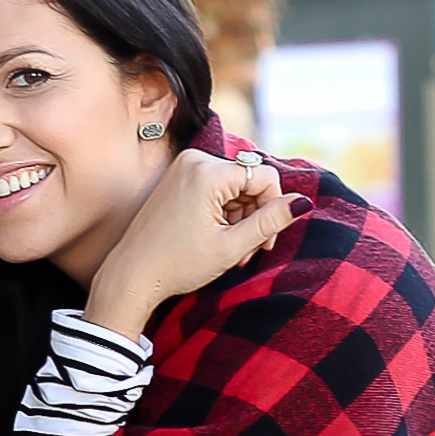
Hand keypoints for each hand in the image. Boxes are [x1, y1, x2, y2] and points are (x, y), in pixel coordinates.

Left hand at [83, 150, 305, 335]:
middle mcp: (195, 159)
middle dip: (255, 216)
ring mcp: (184, 166)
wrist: (132, 275)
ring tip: (230, 250)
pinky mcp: (178, 177)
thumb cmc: (177, 265)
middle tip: (247, 252)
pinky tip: (216, 237)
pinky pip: (216, 187)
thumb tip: (302, 202)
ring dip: (240, 216)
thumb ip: (270, 222)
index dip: (273, 209)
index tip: (264, 242)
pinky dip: (223, 211)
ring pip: (235, 186)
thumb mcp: (231, 246)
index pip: (265, 177)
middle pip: (250, 180)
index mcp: (208, 172)